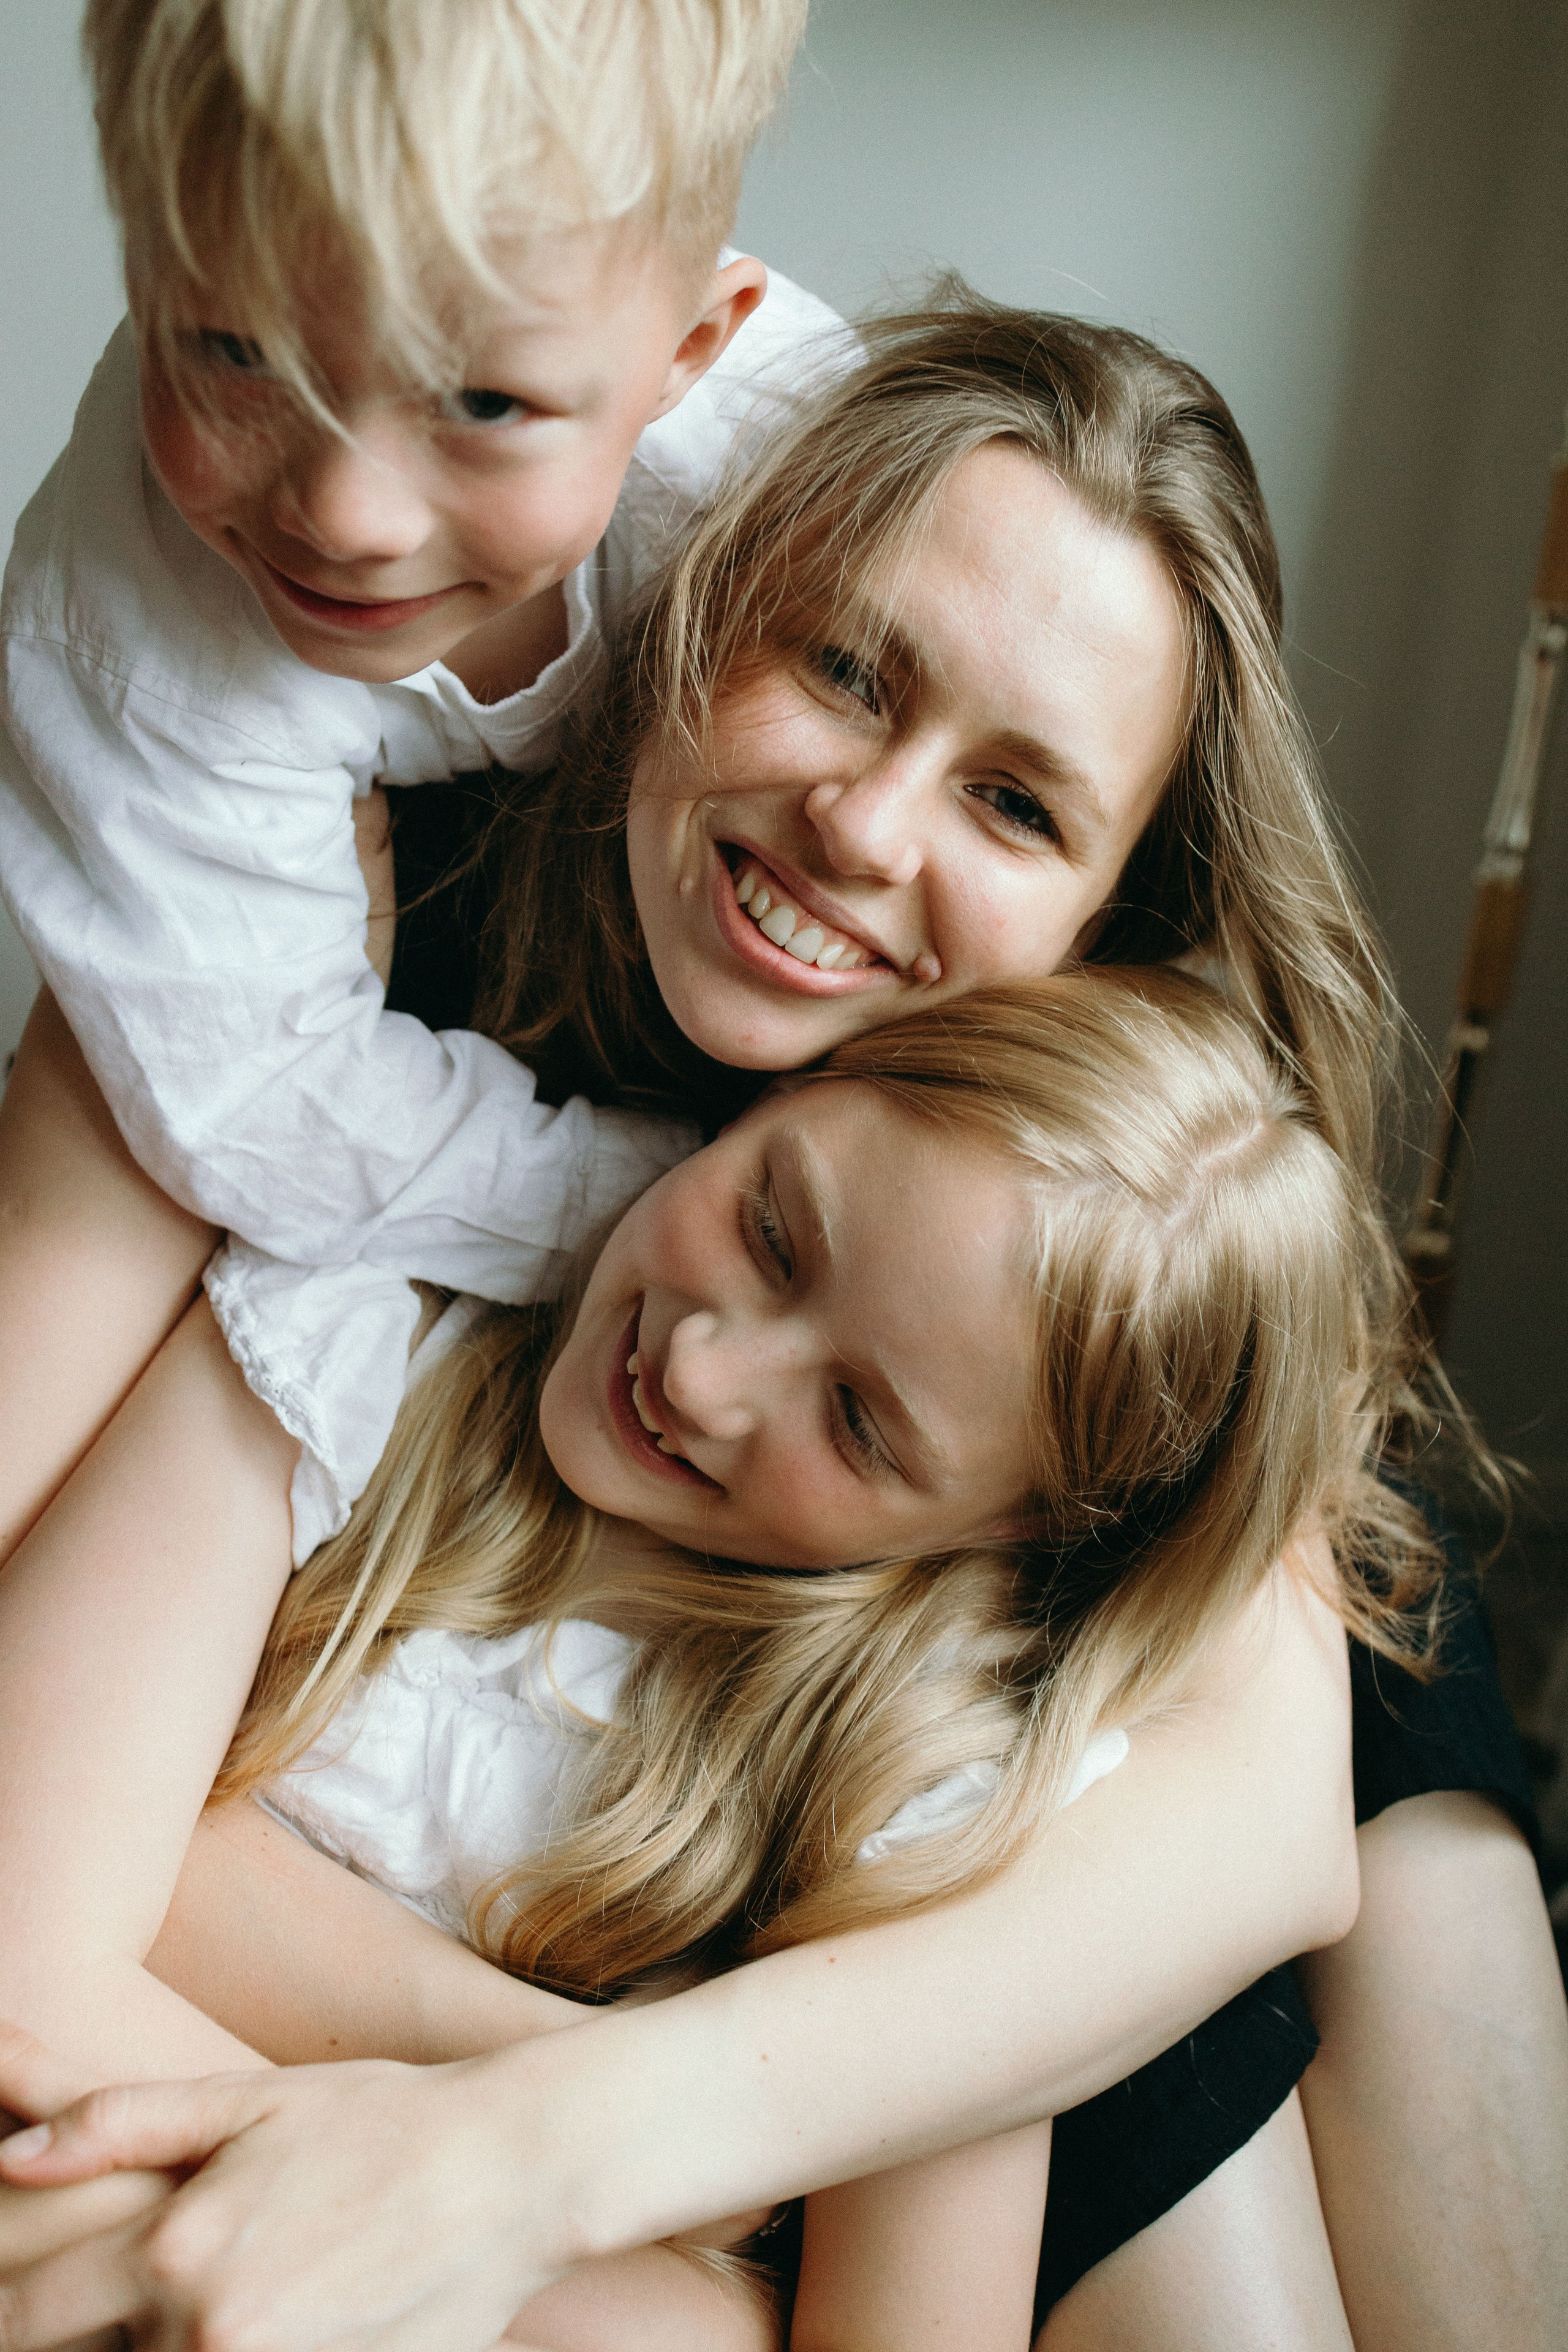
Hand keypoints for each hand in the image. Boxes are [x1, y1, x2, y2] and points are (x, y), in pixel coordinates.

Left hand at [0, 2047, 563, 2350]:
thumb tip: (8, 2152)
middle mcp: (206, 2332)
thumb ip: (116, 2123)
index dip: (13, 2299)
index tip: (30, 2287)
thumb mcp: (249, 2100)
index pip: (24, 2310)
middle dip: (96, 2324)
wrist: (515, 2172)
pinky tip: (286, 2310)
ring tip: (244, 2280)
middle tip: (151, 2277)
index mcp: (174, 2249)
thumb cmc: (384, 2122)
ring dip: (169, 2339)